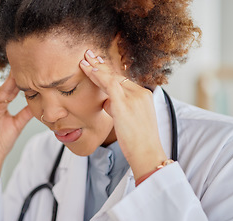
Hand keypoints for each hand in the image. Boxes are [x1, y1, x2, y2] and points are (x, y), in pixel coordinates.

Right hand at [0, 57, 32, 197]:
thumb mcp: (18, 124)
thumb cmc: (2, 142)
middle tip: (17, 58)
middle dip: (9, 73)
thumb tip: (38, 101)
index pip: (12, 90)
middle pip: (3, 86)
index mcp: (3, 106)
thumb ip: (26, 113)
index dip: (19, 80)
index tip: (28, 67)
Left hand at [79, 50, 166, 179]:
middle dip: (101, 64)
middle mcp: (140, 93)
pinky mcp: (125, 105)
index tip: (97, 64)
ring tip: (84, 59)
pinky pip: (110, 84)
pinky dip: (98, 76)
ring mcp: (133, 98)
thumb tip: (106, 103)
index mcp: (143, 96)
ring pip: (112, 77)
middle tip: (89, 54)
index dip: (108, 71)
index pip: (123, 79)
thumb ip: (118, 108)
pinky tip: (89, 69)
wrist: (148, 154)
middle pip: (117, 75)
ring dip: (96, 67)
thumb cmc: (138, 142)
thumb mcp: (129, 120)